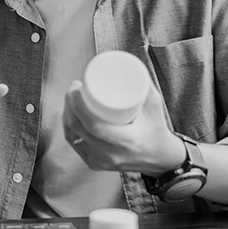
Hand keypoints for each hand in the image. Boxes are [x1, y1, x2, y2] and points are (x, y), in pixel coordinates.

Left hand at [62, 79, 184, 175]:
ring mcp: (100, 162)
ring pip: (72, 136)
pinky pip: (74, 144)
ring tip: (71, 98)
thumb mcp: (154, 106)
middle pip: (78, 128)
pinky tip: (68, 115)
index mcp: (126, 142)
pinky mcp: (94, 164)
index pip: (92, 124)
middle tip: (74, 88)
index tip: (77, 87)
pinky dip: (69, 127)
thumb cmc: (157, 129)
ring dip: (67, 115)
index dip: (77, 104)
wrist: (160, 159)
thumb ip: (143, 85)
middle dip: (70, 105)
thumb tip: (127, 63)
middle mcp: (111, 156)